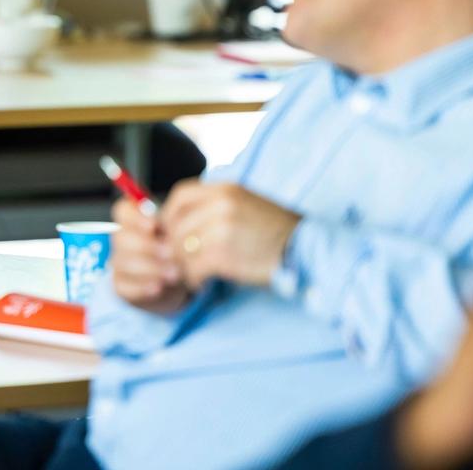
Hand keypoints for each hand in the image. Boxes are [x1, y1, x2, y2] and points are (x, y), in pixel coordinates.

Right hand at [109, 196, 189, 314]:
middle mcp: (123, 239)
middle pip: (120, 237)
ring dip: (150, 268)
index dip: (135, 217)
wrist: (175, 281)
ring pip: (123, 262)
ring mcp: (119, 263)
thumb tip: (174, 226)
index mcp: (135, 221)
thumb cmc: (176, 251)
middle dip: (147, 246)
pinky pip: (124, 285)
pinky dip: (142, 287)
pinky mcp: (120, 285)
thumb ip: (172, 227)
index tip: (153, 225)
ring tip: (173, 273)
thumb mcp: (178, 235)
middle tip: (171, 253)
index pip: (123, 211)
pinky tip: (158, 287)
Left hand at [160, 181, 300, 290]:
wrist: (303, 250)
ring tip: (192, 273)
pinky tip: (202, 282)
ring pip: (182, 248)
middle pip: (177, 225)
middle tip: (179, 260)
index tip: (169, 230)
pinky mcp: (224, 255)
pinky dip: (194, 278)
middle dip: (174, 246)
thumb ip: (216, 206)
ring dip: (183, 264)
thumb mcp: (246, 204)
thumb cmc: (276, 231)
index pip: (181, 196)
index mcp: (225, 189)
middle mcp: (220, 204)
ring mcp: (221, 229)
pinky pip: (194, 267)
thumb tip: (184, 219)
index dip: (168, 214)